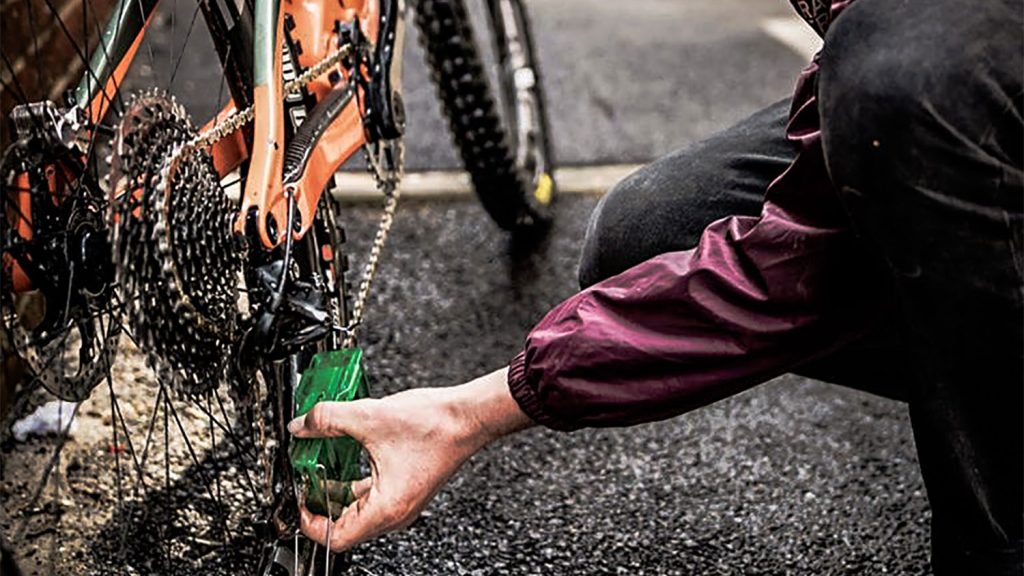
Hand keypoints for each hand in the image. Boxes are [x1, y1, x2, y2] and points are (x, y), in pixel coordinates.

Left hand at [287, 367, 531, 550]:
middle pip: (345, 526)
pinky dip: (353, 483)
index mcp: (386, 509)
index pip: (336, 538)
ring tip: (318, 466)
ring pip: (358, 510)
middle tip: (303, 479)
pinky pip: (371, 496)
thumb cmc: (435, 425)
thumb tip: (301, 425)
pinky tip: (343, 458)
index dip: (309, 523)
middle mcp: (395, 514)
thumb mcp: (369, 417)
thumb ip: (327, 420)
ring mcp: (402, 503)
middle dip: (319, 503)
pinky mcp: (405, 489)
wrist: (468, 416)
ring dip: (335, 491)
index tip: (296, 501)